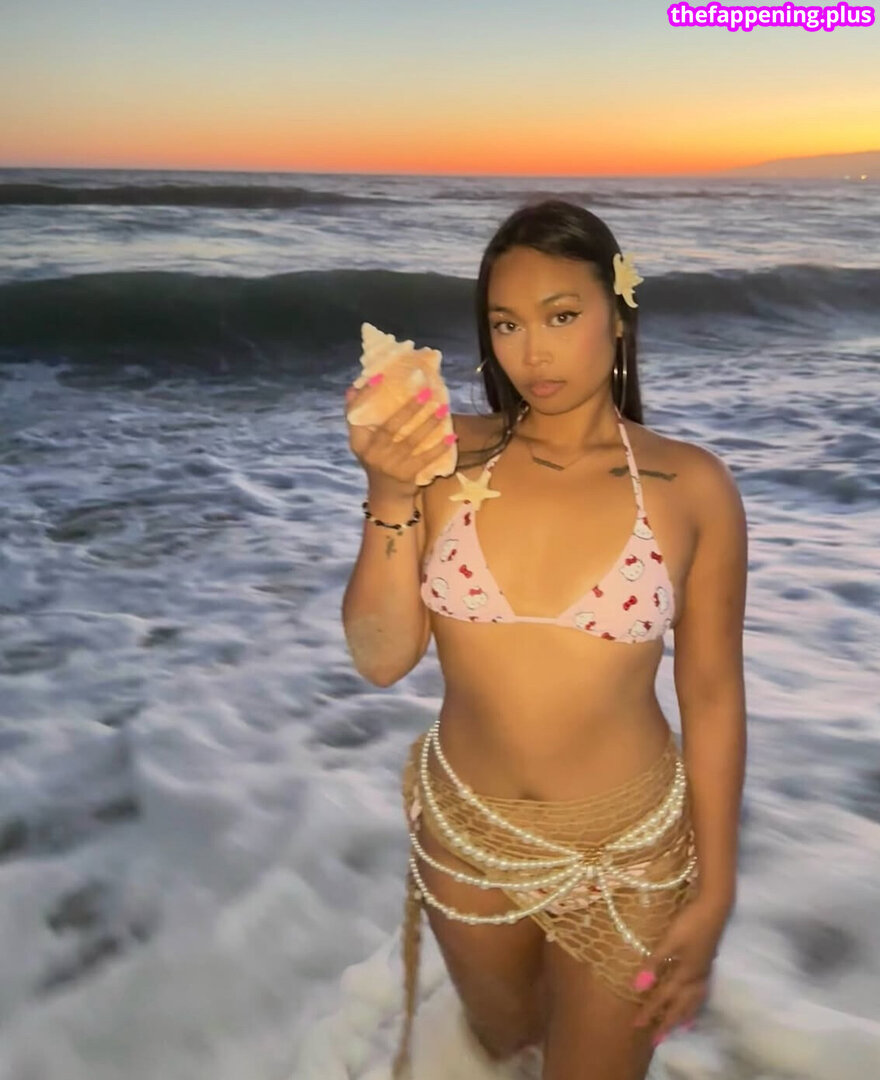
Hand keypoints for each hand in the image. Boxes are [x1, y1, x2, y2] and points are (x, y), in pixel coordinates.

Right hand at [344, 379, 454, 498]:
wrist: (386, 497)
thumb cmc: (376, 461)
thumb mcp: (362, 442)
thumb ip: (358, 417)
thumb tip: (354, 387)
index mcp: (358, 442)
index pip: (356, 417)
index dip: (365, 397)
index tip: (378, 377)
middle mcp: (371, 454)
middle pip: (390, 428)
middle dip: (409, 408)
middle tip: (425, 391)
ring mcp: (389, 466)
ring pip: (411, 441)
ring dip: (428, 424)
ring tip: (442, 408)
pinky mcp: (406, 476)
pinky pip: (426, 459)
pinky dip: (439, 448)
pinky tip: (452, 436)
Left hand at [631, 896, 728, 1044]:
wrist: (715, 908)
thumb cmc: (690, 923)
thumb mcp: (669, 942)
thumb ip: (654, 963)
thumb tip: (638, 987)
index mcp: (685, 974)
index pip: (663, 998)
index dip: (649, 1011)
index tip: (636, 1025)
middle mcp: (696, 978)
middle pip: (681, 1006)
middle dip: (667, 1022)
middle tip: (657, 1040)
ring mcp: (704, 971)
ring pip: (694, 1001)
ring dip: (684, 1015)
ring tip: (680, 1028)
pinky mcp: (708, 963)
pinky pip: (701, 992)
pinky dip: (696, 1003)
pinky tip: (695, 999)